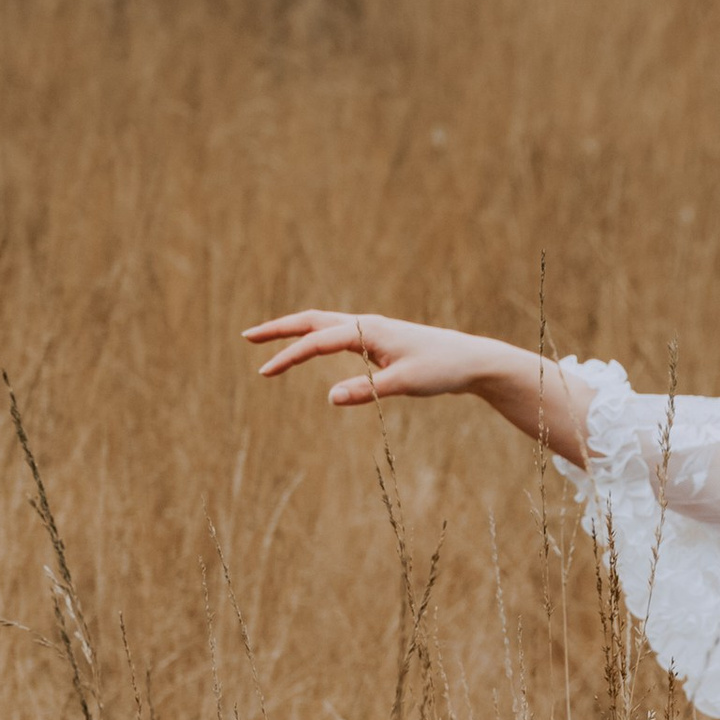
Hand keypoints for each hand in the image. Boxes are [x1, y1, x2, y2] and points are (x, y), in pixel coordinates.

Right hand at [244, 309, 499, 406]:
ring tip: (267, 339)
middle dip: (279, 329)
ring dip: (295, 331)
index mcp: (367, 331)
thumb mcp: (405, 383)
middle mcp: (365, 325)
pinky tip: (310, 348)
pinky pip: (337, 335)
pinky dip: (315, 338)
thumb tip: (330, 397)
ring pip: (323, 325)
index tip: (264, 372)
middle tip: (247, 337)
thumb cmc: (441, 369)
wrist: (471, 360)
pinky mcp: (378, 341)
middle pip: (312, 321)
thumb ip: (367, 390)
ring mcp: (371, 331)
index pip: (317, 341)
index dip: (288, 356)